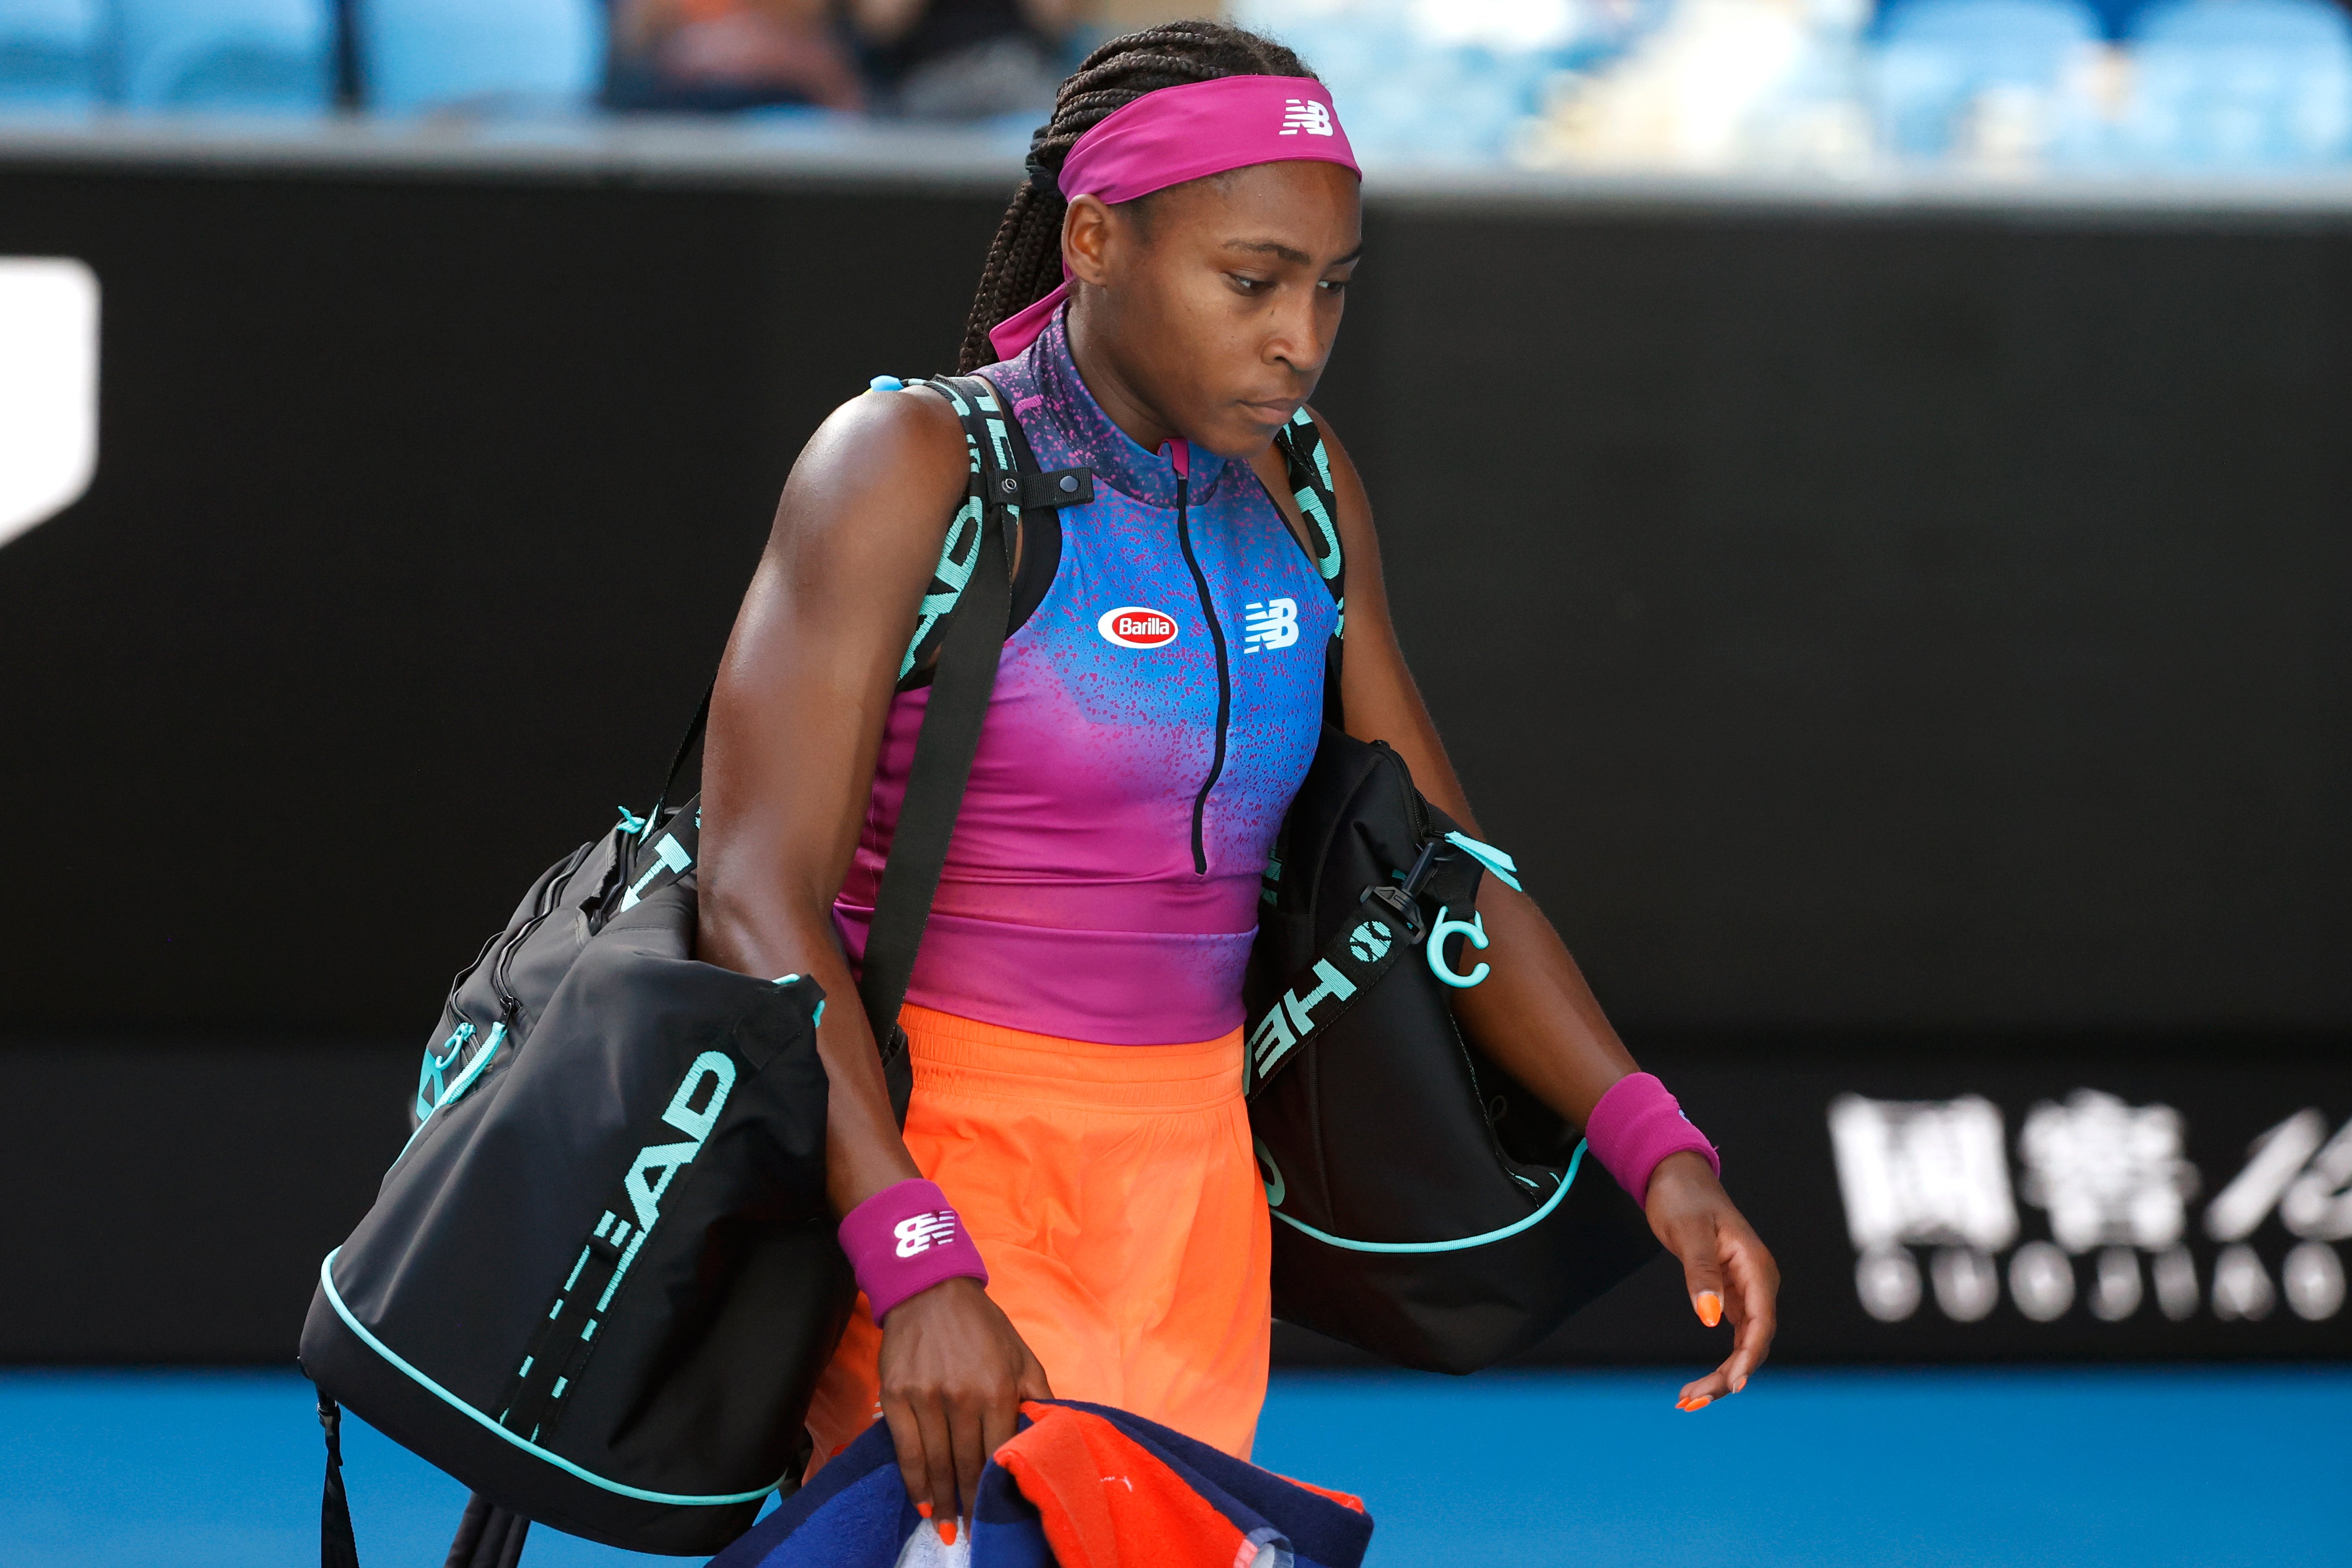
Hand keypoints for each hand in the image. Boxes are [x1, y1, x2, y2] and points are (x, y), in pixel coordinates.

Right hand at [876, 1276, 1052, 1534]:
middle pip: (967, 1465)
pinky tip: (921, 1504)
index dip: (999, 1488)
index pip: (1000, 1452)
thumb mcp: (1021, 1354)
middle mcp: (962, 1397)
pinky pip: (906, 1450)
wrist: (930, 1290)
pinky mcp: (897, 1396)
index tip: (1000, 1514)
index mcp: (997, 1389)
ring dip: (941, 1502)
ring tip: (946, 1530)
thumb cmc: (982, 1325)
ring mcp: (926, 1397)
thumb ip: (1037, 1394)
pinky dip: (914, 1482)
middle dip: (969, 1504)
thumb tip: (1054, 1431)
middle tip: (971, 1534)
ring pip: (936, 1463)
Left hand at [1644, 1151, 1777, 1410]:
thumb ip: (1701, 1273)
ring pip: (1743, 1345)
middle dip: (1728, 1376)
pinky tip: (1698, 1383)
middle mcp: (1758, 1283)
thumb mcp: (1688, 1232)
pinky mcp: (1731, 1295)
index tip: (1731, 1385)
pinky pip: (1733, 1337)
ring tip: (1689, 1400)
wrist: (1675, 1176)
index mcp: (1756, 1267)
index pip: (1761, 1323)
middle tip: (1692, 1401)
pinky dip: (1718, 1362)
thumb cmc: (1683, 1198)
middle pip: (1753, 1342)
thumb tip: (1711, 1318)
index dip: (1748, 1358)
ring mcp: (1747, 1291)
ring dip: (1721, 1376)